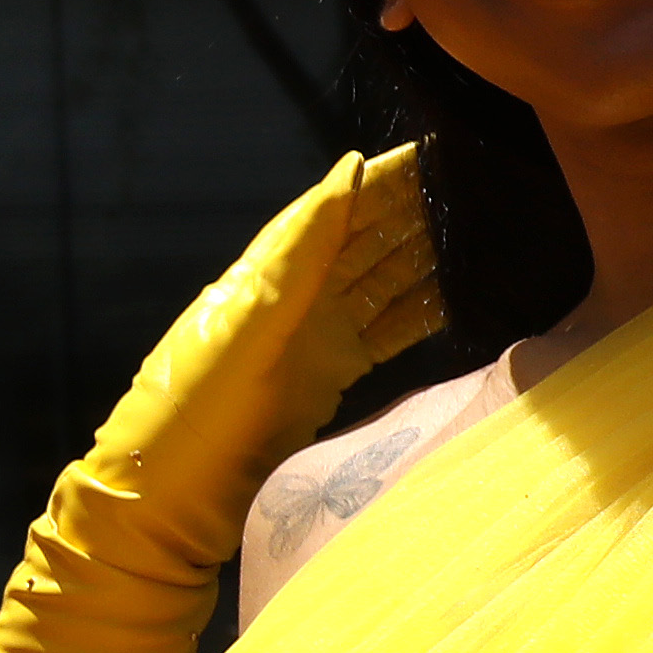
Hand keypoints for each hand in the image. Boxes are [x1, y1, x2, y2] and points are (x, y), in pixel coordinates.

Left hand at [73, 144, 447, 580]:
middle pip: (364, 241)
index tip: (434, 150)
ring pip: (380, 283)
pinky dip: (420, 314)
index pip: (335, 210)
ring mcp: (313, 340)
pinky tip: (459, 296)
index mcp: (269, 276)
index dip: (379, 180)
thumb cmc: (195, 411)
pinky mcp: (329, 380)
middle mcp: (293, 300)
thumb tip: (348, 171)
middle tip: (477, 187)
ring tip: (481, 231)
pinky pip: (385, 334)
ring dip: (425, 258)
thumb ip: (301, 251)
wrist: (171, 502)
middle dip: (414, 212)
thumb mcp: (248, 322)